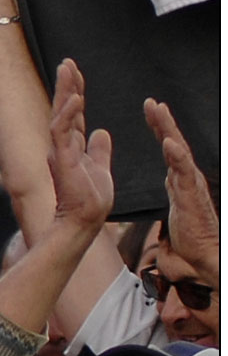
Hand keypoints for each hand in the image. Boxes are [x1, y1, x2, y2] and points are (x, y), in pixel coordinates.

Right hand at [43, 60, 115, 238]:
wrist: (85, 221)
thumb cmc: (91, 200)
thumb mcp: (101, 168)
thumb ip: (100, 150)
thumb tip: (103, 132)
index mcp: (73, 146)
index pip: (74, 113)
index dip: (75, 92)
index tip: (75, 72)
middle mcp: (63, 145)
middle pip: (64, 108)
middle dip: (66, 84)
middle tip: (68, 62)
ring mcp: (61, 150)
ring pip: (60, 114)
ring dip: (64, 91)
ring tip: (68, 69)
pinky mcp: (62, 158)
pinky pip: (62, 131)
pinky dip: (69, 114)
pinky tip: (75, 98)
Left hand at [147, 100, 217, 285]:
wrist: (203, 253)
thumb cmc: (190, 231)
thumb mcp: (178, 202)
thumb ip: (176, 187)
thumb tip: (172, 179)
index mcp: (181, 177)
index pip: (169, 147)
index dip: (161, 127)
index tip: (151, 108)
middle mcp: (188, 177)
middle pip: (175, 143)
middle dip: (164, 122)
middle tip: (152, 102)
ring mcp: (191, 185)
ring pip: (180, 152)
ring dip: (169, 130)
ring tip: (159, 111)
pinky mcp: (192, 196)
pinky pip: (184, 172)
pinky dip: (177, 156)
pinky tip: (169, 142)